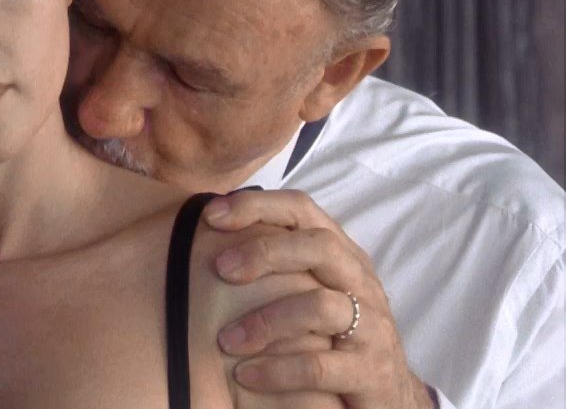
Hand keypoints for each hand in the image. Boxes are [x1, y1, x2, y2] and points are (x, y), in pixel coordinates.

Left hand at [204, 190, 434, 408]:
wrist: (389, 393)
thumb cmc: (332, 332)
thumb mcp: (311, 289)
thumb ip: (276, 263)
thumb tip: (205, 235)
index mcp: (341, 254)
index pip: (302, 209)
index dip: (256, 205)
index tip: (210, 215)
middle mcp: (360, 282)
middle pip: (319, 246)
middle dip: (265, 252)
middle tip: (220, 268)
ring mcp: (371, 327)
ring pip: (320, 306)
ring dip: (265, 321)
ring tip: (226, 340)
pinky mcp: (370, 372)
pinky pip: (318, 366)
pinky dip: (277, 369)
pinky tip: (245, 374)